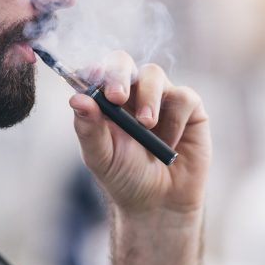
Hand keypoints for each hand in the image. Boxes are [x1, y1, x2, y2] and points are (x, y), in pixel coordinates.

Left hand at [69, 51, 210, 213]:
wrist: (160, 203)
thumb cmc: (126, 178)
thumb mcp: (102, 157)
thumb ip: (89, 129)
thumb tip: (76, 98)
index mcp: (106, 102)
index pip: (97, 72)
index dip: (94, 70)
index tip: (91, 80)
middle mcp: (132, 94)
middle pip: (123, 62)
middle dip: (119, 74)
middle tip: (117, 97)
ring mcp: (161, 98)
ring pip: (154, 74)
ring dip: (148, 98)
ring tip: (147, 126)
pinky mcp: (189, 108)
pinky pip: (184, 97)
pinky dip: (175, 120)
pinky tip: (169, 143)